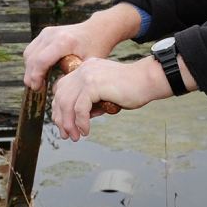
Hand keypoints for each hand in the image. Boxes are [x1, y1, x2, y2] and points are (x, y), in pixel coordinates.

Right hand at [22, 3, 142, 90]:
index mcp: (64, 41)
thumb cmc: (95, 48)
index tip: (38, 88)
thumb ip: (72, 77)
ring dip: (29, 69)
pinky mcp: (45, 33)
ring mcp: (47, 32)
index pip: (41, 60)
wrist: (97, 29)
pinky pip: (31, 49)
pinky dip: (32, 62)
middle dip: (30, 75)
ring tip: (37, 82)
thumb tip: (55, 90)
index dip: (36, 76)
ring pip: (28, 53)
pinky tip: (39, 73)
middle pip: (32, 57)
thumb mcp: (87, 65)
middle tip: (36, 88)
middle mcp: (52, 34)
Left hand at [51, 57, 168, 141]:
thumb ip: (91, 101)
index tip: (63, 124)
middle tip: (66, 135)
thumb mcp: (105, 93)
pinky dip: (81, 122)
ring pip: (67, 103)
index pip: (62, 88)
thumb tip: (78, 118)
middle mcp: (83, 70)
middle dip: (61, 118)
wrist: (148, 80)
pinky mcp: (94, 85)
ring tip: (75, 137)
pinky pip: (80, 108)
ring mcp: (87, 75)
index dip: (59, 108)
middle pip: (61, 96)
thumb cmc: (131, 89)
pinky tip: (86, 131)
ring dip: (69, 124)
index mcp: (85, 69)